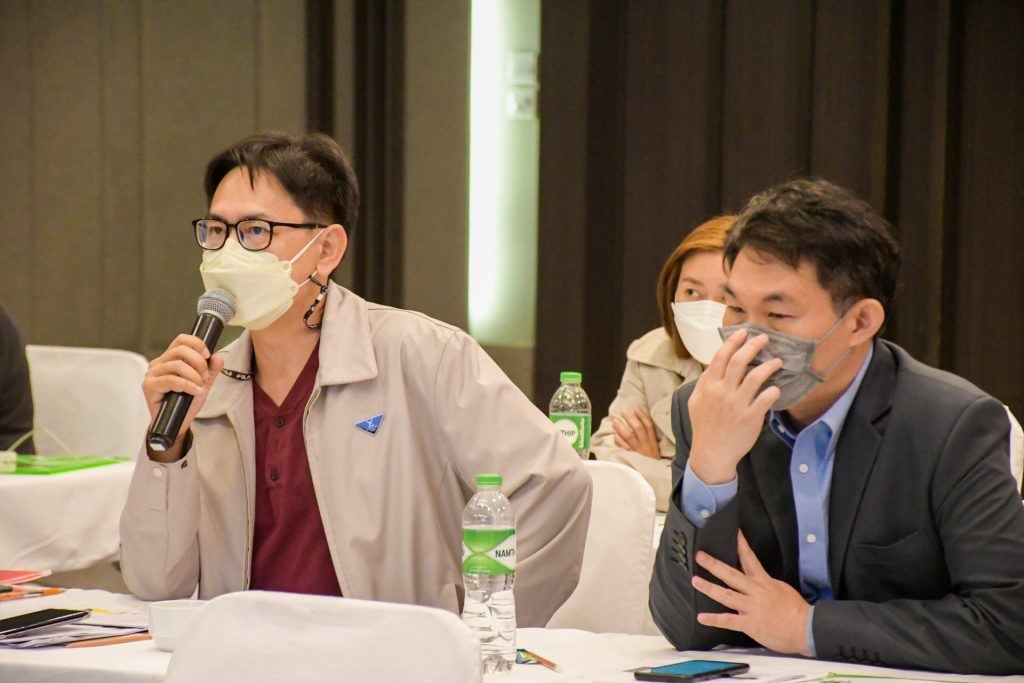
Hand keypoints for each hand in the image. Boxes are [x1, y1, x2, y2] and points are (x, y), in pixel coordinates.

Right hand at [142, 334, 223, 460]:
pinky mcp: (149, 386)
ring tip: (200, 386)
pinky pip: (171, 380)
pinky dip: (187, 385)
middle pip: (180, 350)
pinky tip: (195, 391)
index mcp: (170, 358)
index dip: (196, 343)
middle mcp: (159, 363)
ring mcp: (152, 374)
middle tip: (205, 377)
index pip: (181, 340)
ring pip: (177, 365)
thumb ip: (211, 370)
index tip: (208, 355)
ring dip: (194, 375)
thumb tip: (218, 357)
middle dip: (199, 362)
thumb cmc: (186, 402)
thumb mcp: (203, 383)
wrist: (176, 424)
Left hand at [612, 408, 660, 457]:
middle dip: (631, 419)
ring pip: (630, 437)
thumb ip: (651, 437)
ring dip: (621, 428)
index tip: (636, 409)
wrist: (654, 475)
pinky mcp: (632, 457)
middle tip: (623, 412)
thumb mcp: (656, 448)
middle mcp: (646, 445)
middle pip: (638, 429)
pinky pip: (625, 448)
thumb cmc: (654, 460)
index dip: (643, 417)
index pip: (649, 426)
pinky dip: (620, 442)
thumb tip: (642, 422)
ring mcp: (638, 451)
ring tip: (615, 421)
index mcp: (653, 442)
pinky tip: (615, 436)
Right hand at [687, 328, 781, 483]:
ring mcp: (737, 405)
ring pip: (755, 377)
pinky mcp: (751, 417)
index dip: (733, 342)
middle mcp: (722, 392)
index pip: (721, 357)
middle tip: (764, 338)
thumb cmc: (704, 426)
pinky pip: (766, 398)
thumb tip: (715, 366)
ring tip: (777, 361)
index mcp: (708, 386)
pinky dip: (773, 391)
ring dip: (769, 366)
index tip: (744, 332)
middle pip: (739, 362)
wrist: (712, 453)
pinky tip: (776, 388)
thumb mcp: (695, 401)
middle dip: (753, 346)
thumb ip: (705, 382)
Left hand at [692, 531, 810, 654]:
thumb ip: (764, 583)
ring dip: (709, 587)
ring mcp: (751, 608)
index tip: (732, 532)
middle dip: (714, 564)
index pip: (749, 558)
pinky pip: (728, 621)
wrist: (806, 628)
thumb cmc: (796, 609)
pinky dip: (714, 619)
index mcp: (763, 581)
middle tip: (700, 556)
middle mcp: (755, 592)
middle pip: (731, 575)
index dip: (740, 544)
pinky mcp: (750, 624)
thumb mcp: (780, 588)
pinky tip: (702, 617)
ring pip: (726, 595)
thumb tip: (752, 577)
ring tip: (695, 581)